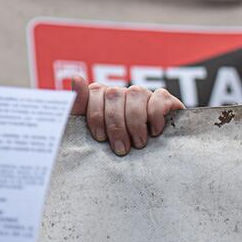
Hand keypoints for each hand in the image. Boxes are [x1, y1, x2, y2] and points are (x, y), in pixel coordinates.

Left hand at [61, 74, 182, 156]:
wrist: (152, 164)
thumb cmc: (116, 149)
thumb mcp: (93, 134)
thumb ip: (78, 107)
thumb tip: (76, 77)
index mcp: (102, 97)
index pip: (95, 91)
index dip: (96, 114)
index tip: (100, 137)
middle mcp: (122, 92)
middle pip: (113, 94)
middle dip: (115, 124)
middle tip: (121, 149)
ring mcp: (144, 94)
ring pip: (135, 93)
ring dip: (135, 122)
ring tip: (138, 143)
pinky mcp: (166, 100)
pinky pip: (159, 97)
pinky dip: (155, 116)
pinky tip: (154, 132)